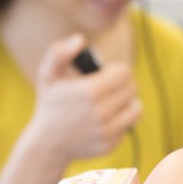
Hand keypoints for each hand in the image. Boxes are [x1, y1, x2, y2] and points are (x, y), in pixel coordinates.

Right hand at [27, 34, 141, 160]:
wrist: (47, 143)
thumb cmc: (50, 104)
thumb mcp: (47, 75)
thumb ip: (59, 53)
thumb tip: (80, 39)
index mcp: (88, 91)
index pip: (124, 73)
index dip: (118, 70)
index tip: (109, 73)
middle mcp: (100, 112)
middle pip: (131, 88)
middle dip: (124, 84)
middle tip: (112, 86)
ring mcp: (106, 130)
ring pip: (135, 107)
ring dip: (128, 101)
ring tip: (115, 99)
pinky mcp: (110, 144)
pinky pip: (129, 125)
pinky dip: (123, 119)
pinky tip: (110, 116)